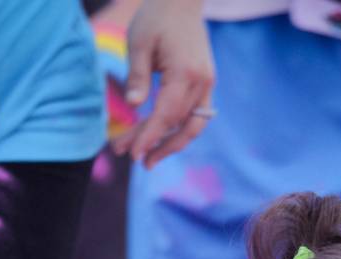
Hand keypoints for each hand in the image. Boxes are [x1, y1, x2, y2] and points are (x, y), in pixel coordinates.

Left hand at [111, 0, 214, 169]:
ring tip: (151, 159)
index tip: (134, 154)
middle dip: (156, 144)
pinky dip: (180, 129)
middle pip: (177, 124)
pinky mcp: (206, 83)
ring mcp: (207, 84)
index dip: (150, 137)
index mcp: (185, 72)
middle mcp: (201, 82)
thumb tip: (134, 106)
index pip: (167, 115)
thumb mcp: (139, 43)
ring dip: (171, 144)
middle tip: (136, 161)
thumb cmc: (156, 17)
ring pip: (192, 125)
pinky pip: (197, 116)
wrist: (181, 0)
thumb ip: (137, 76)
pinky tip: (163, 138)